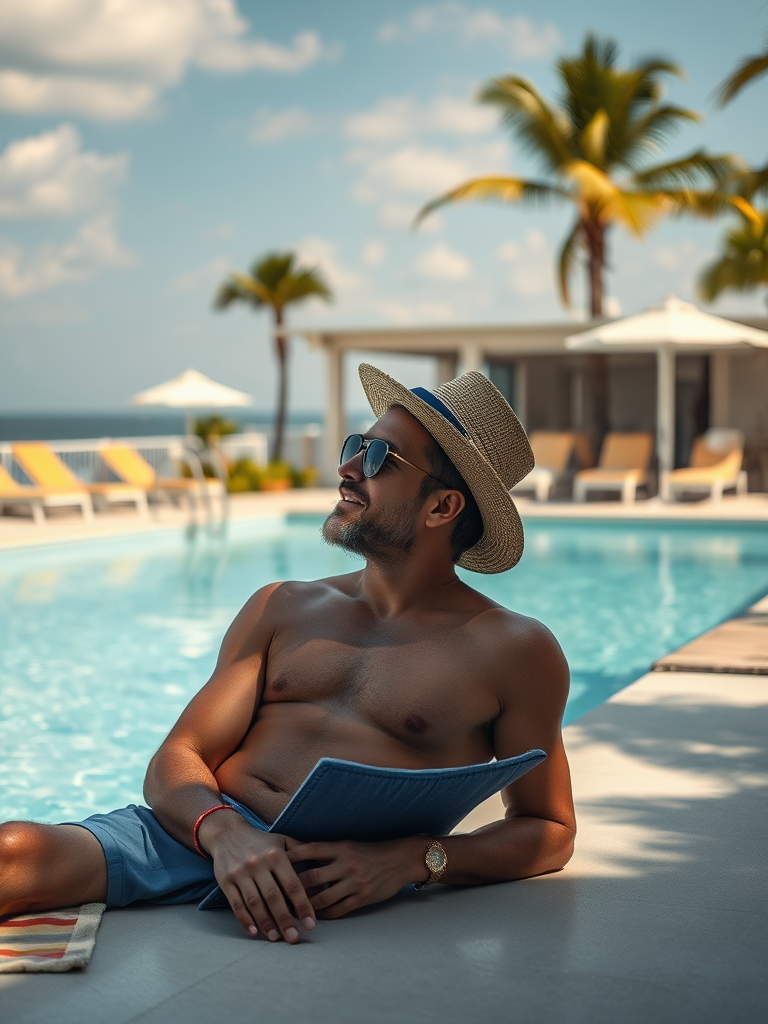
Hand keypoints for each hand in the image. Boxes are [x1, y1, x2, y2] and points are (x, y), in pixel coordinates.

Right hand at [199, 813, 315, 942]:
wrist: (228, 834)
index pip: (293, 885)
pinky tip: (254, 932)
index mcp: (276, 855)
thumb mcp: (281, 840)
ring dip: (266, 923)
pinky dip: (245, 919)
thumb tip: (323, 865)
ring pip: (255, 903)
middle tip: (294, 938)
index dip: (303, 906)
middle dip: (285, 920)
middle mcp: (258, 864)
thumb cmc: (260, 841)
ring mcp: (240, 873)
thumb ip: (301, 852)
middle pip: (274, 897)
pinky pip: (236, 904)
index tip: (311, 924)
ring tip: (275, 938)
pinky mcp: (226, 881)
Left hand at [285, 836, 425, 918]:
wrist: (400, 860)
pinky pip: (338, 909)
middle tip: (277, 893)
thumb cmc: (371, 851)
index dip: (292, 855)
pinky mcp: (363, 898)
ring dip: (306, 905)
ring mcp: (355, 882)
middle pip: (312, 877)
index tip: (274, 860)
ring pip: (323, 897)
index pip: (311, 849)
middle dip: (293, 887)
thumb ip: (328, 852)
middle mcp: (347, 864)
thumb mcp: (350, 846)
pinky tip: (314, 916)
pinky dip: (324, 914)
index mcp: (342, 847)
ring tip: (291, 910)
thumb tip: (300, 857)